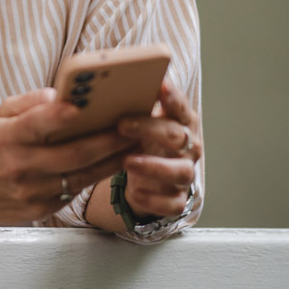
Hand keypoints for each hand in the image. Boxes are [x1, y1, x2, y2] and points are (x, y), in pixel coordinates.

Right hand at [0, 88, 137, 224]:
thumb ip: (29, 103)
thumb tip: (60, 95)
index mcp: (7, 136)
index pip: (35, 124)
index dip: (57, 116)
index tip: (79, 106)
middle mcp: (20, 165)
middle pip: (71, 155)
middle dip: (107, 141)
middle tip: (132, 128)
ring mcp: (31, 191)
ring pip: (80, 176)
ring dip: (111, 161)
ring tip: (135, 145)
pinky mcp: (40, 210)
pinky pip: (74, 191)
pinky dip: (95, 177)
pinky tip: (113, 164)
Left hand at [115, 80, 200, 218]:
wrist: (149, 175)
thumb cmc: (143, 138)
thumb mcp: (141, 119)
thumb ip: (132, 104)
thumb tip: (99, 89)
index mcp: (181, 120)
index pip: (179, 105)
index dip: (171, 96)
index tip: (158, 85)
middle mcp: (189, 146)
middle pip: (176, 135)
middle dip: (150, 129)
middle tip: (121, 125)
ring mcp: (185, 173)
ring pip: (180, 171)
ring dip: (153, 166)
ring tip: (126, 161)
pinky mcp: (177, 198)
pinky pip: (172, 203)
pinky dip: (154, 200)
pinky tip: (135, 192)